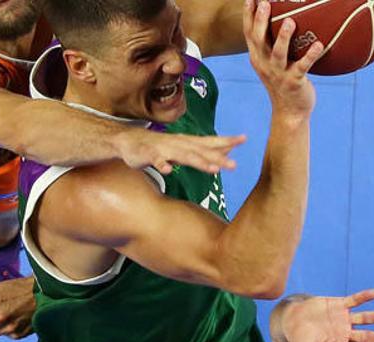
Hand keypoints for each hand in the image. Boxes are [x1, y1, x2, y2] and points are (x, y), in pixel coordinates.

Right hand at [114, 127, 245, 174]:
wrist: (129, 140)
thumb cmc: (160, 146)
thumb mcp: (184, 147)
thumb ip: (204, 150)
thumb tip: (228, 150)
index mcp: (188, 142)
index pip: (210, 141)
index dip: (226, 141)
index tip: (244, 139)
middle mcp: (179, 143)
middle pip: (201, 151)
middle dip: (218, 157)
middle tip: (234, 165)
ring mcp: (163, 149)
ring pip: (183, 155)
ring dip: (198, 161)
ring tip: (213, 169)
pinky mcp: (148, 154)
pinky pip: (155, 160)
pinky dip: (161, 164)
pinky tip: (167, 171)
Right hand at [242, 0, 322, 116]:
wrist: (290, 112)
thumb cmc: (284, 82)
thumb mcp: (273, 63)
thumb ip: (273, 44)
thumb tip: (287, 18)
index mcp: (257, 58)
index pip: (249, 34)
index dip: (248, 16)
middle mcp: (264, 65)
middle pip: (259, 40)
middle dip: (261, 21)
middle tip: (265, 3)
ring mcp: (278, 74)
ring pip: (278, 54)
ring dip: (284, 37)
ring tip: (290, 21)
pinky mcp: (294, 82)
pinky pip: (302, 67)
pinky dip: (311, 56)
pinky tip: (320, 45)